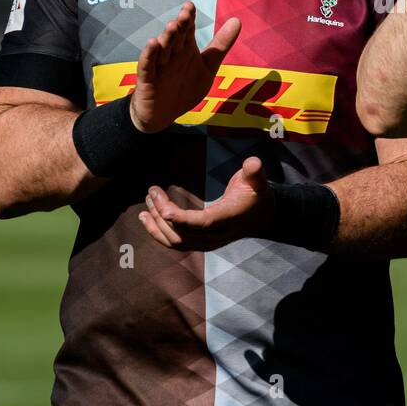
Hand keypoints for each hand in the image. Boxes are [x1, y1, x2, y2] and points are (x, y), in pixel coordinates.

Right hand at [129, 2, 240, 133]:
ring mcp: (159, 66)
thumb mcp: (207, 66)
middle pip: (175, 37)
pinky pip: (148, 66)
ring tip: (172, 26)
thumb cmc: (184, 87)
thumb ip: (221, 45)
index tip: (190, 6)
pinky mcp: (147, 80)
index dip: (188, 18)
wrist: (163, 114)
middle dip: (179, 26)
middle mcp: (172, 55)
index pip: (187, 30)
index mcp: (185, 49)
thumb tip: (237, 20)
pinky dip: (149, 55)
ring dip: (166, 38)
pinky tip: (152, 44)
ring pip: (162, 49)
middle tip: (184, 15)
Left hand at [138, 157, 273, 250]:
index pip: (202, 223)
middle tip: (152, 191)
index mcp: (228, 219)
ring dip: (156, 224)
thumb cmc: (256, 194)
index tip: (163, 209)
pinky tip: (146, 218)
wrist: (260, 217)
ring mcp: (207, 243)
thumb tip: (253, 162)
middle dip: (163, 213)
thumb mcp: (257, 181)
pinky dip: (157, 233)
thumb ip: (254, 171)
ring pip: (176, 240)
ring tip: (147, 202)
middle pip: (183, 231)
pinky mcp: (200, 243)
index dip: (182, 219)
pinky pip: (175, 243)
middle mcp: (216, 236)